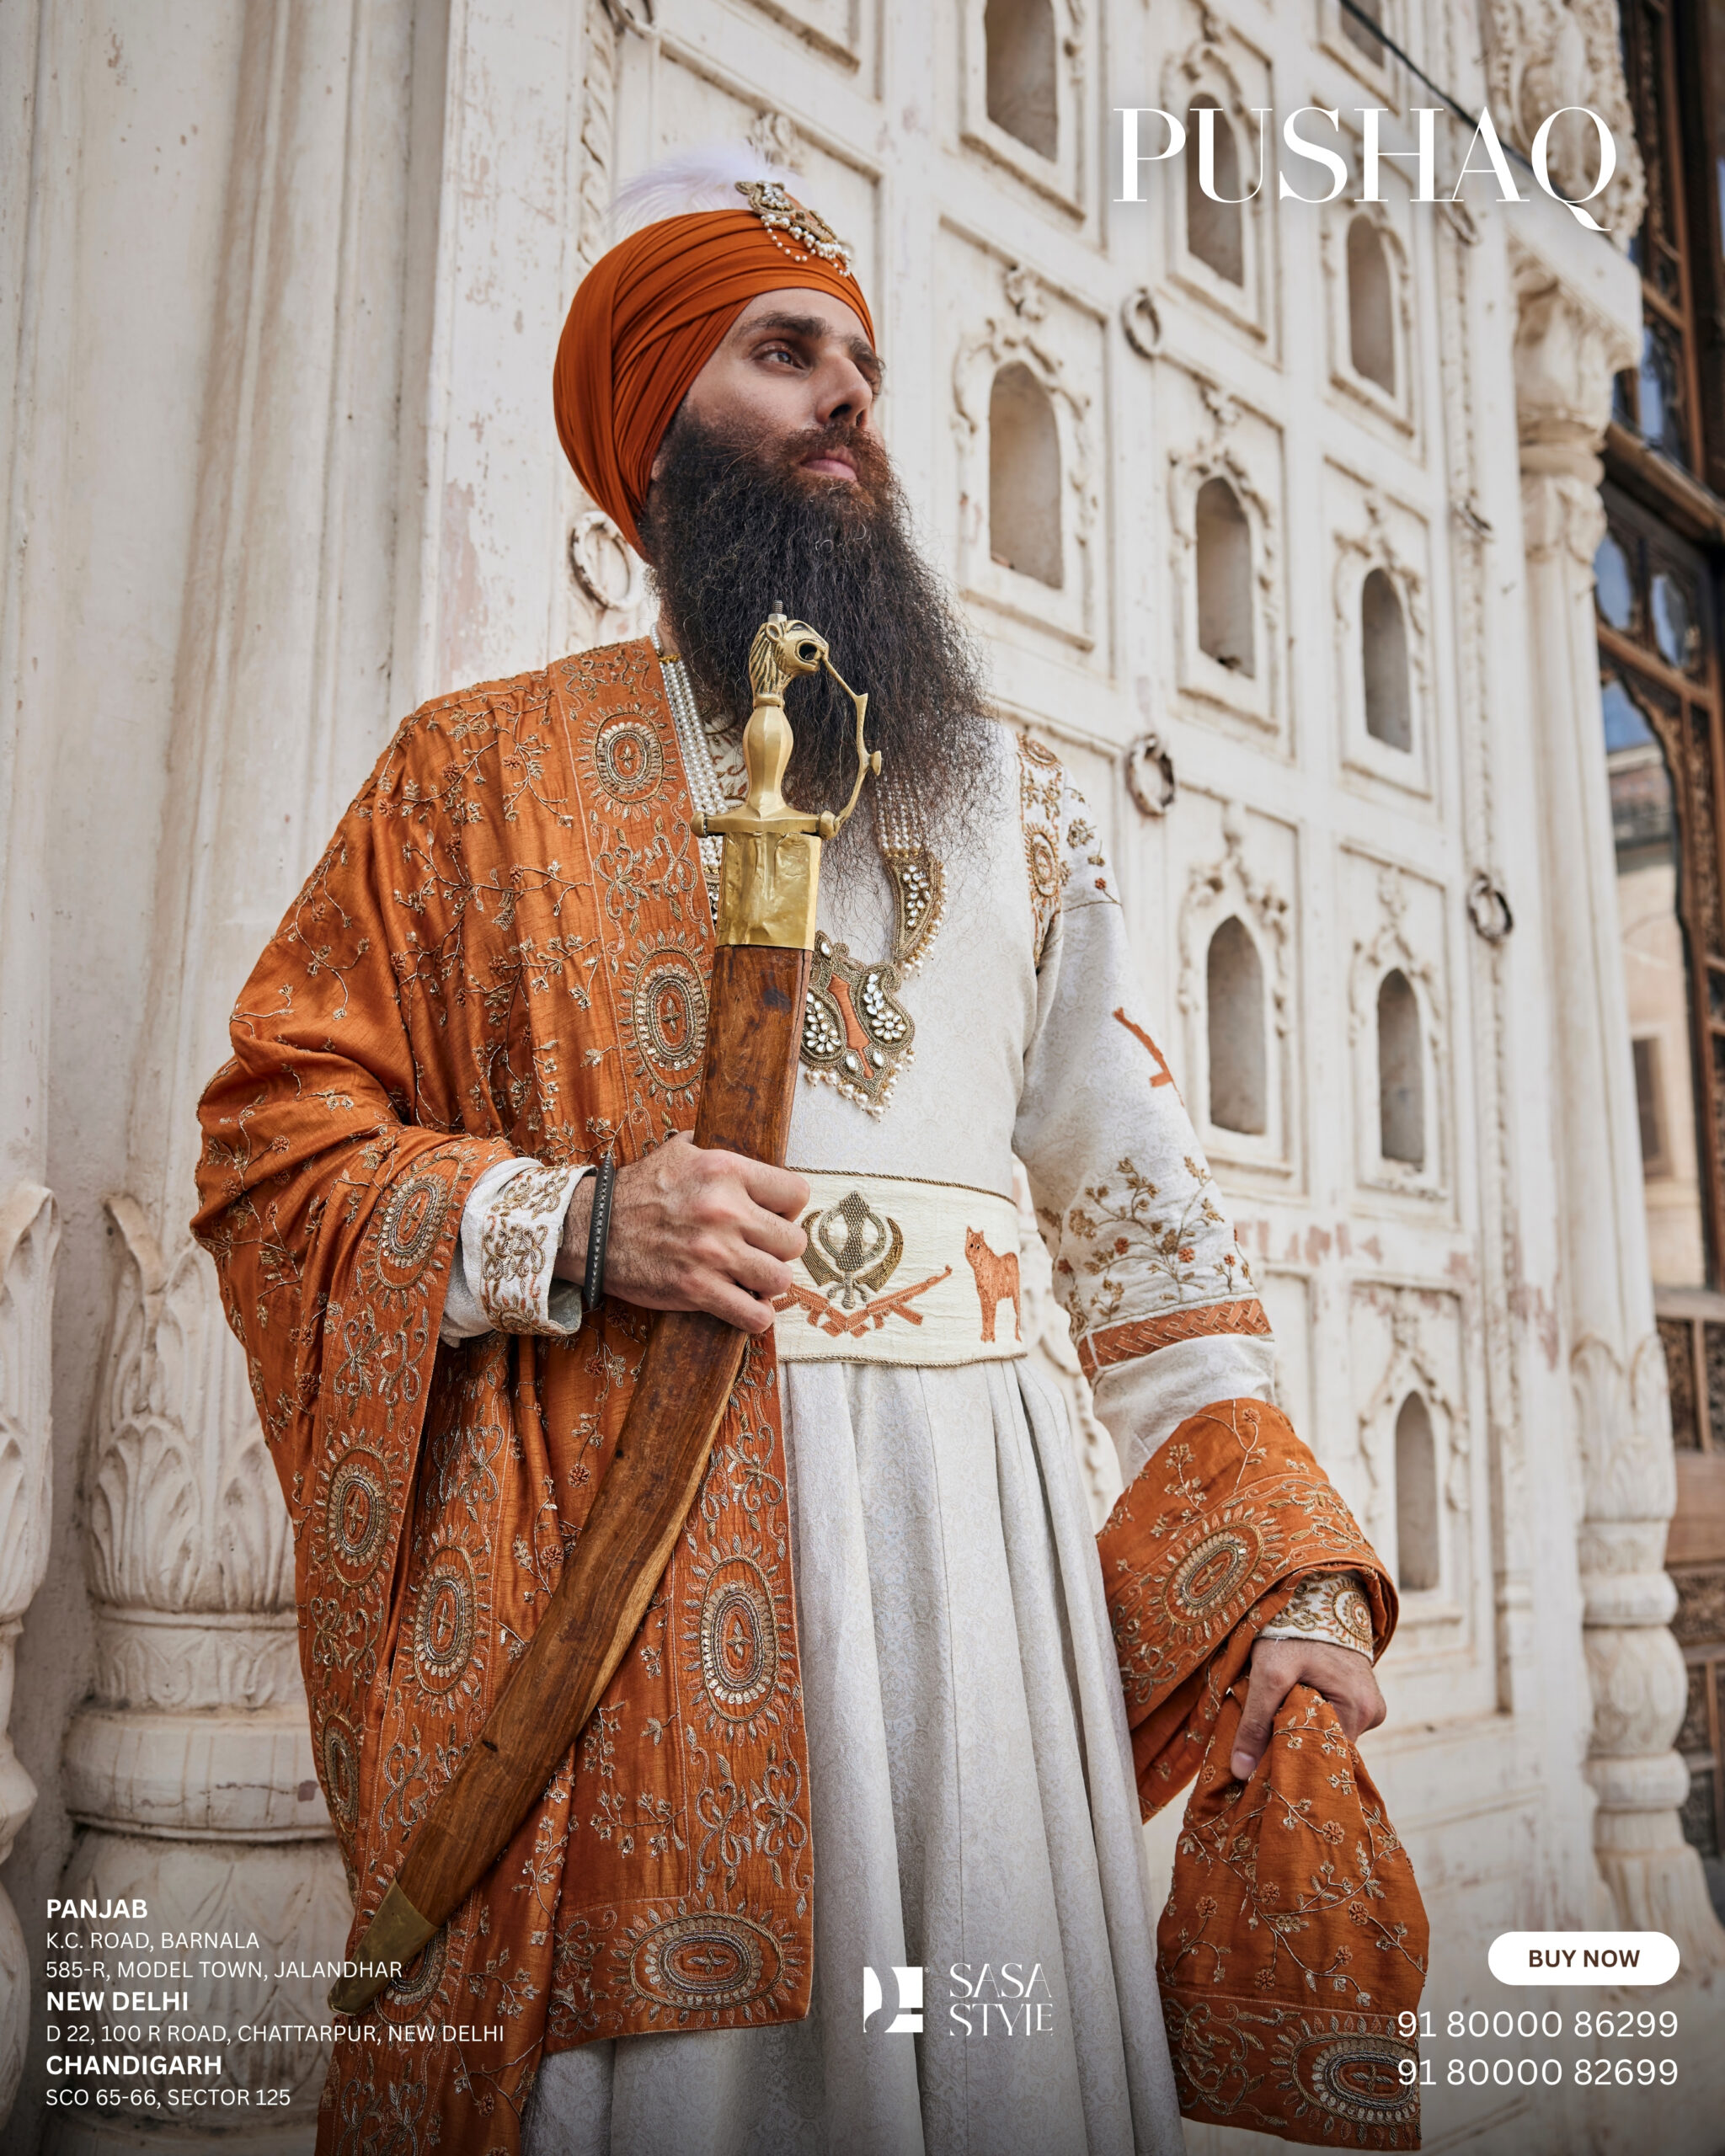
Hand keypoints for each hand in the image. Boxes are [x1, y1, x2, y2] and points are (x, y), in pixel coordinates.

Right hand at [555, 1134, 808, 1334]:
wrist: (592, 1230)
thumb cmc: (638, 1190)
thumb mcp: (679, 1151)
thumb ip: (717, 1147)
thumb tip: (746, 1137)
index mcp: (726, 1170)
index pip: (797, 1193)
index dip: (789, 1208)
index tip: (774, 1215)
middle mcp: (725, 1210)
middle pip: (793, 1241)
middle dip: (779, 1248)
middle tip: (760, 1249)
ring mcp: (712, 1253)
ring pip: (780, 1279)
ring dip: (768, 1282)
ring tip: (752, 1276)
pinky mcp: (697, 1290)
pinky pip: (754, 1315)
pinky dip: (755, 1315)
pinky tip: (744, 1304)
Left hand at [1229, 1637, 1385, 1781]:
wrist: (1313, 1593)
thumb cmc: (1293, 1631)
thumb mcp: (1269, 1673)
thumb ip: (1256, 1722)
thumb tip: (1241, 1772)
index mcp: (1360, 1711)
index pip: (1327, 1756)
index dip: (1294, 1761)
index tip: (1265, 1767)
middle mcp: (1372, 1712)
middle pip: (1329, 1746)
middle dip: (1297, 1745)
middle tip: (1264, 1745)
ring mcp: (1369, 1704)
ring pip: (1329, 1732)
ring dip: (1304, 1728)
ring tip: (1277, 1719)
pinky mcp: (1360, 1695)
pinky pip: (1334, 1717)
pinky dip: (1313, 1714)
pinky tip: (1293, 1704)